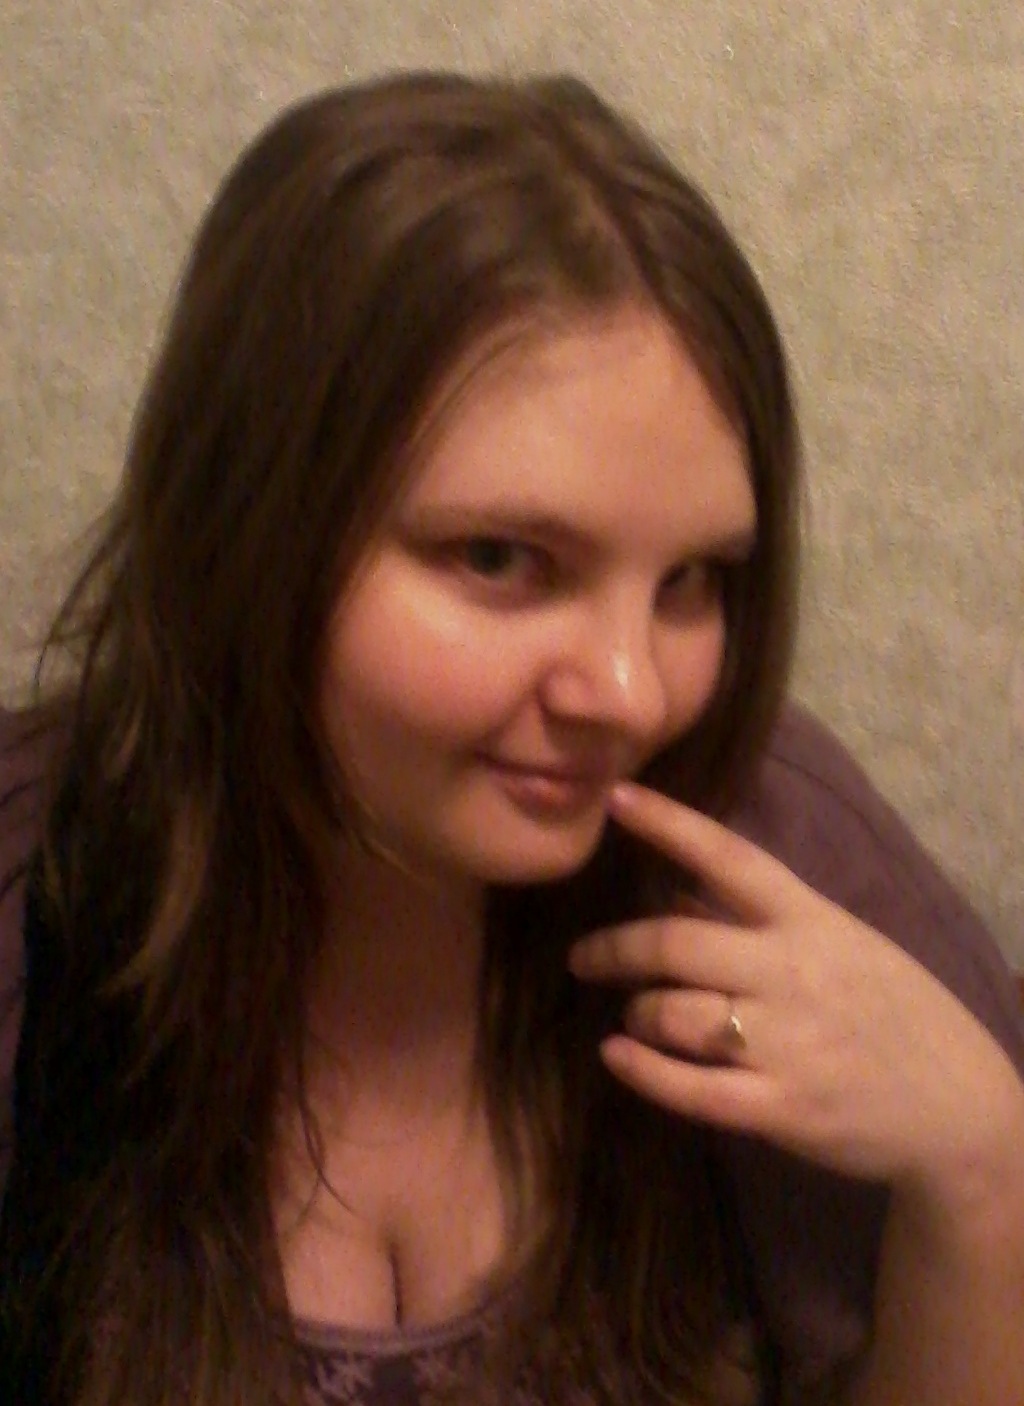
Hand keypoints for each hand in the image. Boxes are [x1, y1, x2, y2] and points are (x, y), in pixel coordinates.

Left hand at [569, 782, 1023, 1195]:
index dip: (668, 824)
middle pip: (676, 942)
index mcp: (811, 920)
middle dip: (615, 947)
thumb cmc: (895, 1012)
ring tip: (632, 1015)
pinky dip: (643, 1071)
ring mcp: (787, 1042)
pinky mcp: (781, 1108)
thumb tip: (680, 890)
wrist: (962, 1108)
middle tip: (582, 957)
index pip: (729, 857)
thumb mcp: (842, 944)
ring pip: (674, 1014)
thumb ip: (762, 918)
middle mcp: (793, 972)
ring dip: (637, 1012)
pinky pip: (691, 1088)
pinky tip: (617, 1055)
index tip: (614, 797)